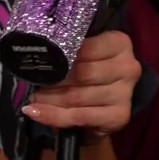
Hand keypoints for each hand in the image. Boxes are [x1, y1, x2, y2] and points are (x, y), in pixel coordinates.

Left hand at [23, 31, 141, 140]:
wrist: (112, 93)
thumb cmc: (95, 65)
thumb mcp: (87, 49)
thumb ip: (72, 47)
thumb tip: (40, 50)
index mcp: (120, 43)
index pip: (86, 48)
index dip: (61, 55)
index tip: (41, 60)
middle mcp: (128, 67)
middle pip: (82, 74)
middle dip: (53, 80)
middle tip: (30, 81)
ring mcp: (125, 94)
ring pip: (77, 96)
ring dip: (49, 99)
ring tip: (31, 98)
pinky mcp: (119, 116)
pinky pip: (79, 117)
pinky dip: (54, 116)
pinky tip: (35, 113)